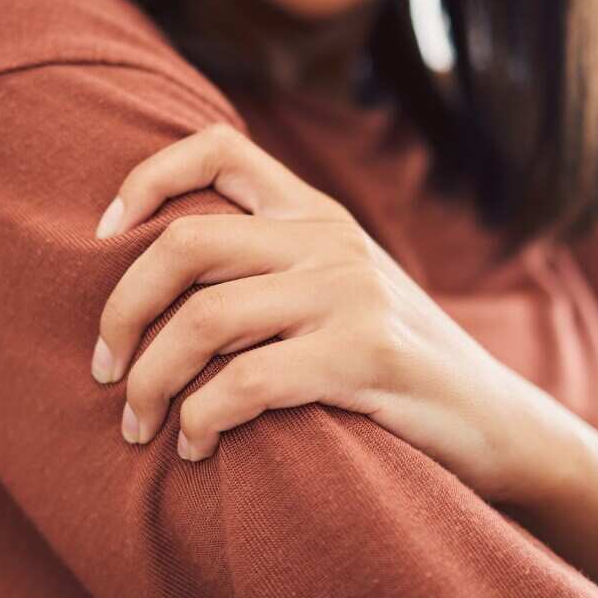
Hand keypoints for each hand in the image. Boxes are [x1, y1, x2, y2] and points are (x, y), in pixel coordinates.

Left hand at [91, 124, 587, 508]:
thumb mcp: (339, 290)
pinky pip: (244, 384)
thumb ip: (271, 268)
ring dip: (150, 382)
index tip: (102, 234)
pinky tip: (196, 449)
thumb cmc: (393, 365)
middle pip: (184, 243)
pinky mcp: (365, 356)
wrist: (496, 422)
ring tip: (138, 427)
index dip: (145, 178)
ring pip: (203, 320)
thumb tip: (158, 288)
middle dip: (121, 310)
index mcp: (315, 214)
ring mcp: (350, 293)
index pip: (217, 148)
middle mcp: (329, 239)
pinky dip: (200, 421)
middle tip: (104, 371)